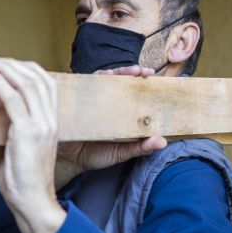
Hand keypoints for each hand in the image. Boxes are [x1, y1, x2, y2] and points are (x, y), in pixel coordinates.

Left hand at [0, 53, 65, 232]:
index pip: (46, 84)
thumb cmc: (24, 182)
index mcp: (52, 123)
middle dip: (13, 63)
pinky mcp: (26, 132)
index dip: (27, 69)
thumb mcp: (18, 150)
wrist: (33, 202)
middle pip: (37, 78)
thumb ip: (10, 132)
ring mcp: (40, 125)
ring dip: (4, 67)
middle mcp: (50, 120)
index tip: (7, 64)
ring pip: (25, 83)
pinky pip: (12, 98)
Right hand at [55, 65, 166, 188]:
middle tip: (143, 71)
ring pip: (103, 80)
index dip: (143, 83)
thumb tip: (162, 142)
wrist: (68, 161)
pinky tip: (104, 77)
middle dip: (131, 73)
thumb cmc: (96, 155)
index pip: (133, 93)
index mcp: (120, 112)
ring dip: (115, 73)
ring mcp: (91, 100)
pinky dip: (93, 80)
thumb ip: (141, 147)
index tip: (154, 78)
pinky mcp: (76, 101)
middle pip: (119, 81)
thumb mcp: (121, 153)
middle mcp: (107, 102)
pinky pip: (84, 86)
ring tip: (128, 72)